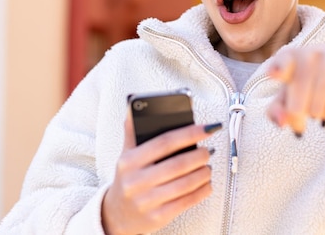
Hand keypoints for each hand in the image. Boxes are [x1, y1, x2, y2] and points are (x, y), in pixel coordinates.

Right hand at [101, 113, 220, 234]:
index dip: (189, 133)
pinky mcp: (158, 217)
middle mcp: (135, 182)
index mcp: (129, 161)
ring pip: (185, 184)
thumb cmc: (128, 179)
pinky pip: (187, 202)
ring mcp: (146, 201)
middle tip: (208, 150)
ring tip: (208, 166)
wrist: (116, 215)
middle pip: (178, 165)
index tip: (207, 128)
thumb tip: (134, 107)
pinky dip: (202, 191)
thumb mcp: (125, 155)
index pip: (164, 142)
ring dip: (203, 173)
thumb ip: (132, 132)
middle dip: (199, 155)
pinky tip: (207, 183)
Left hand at [267, 44, 324, 134]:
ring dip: (319, 112)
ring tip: (319, 112)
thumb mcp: (288, 97)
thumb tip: (282, 123)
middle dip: (298, 111)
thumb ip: (276, 111)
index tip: (273, 75)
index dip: (278, 69)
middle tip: (300, 125)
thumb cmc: (308, 86)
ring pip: (321, 95)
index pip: (283, 63)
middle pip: (301, 88)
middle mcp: (312, 53)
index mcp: (290, 57)